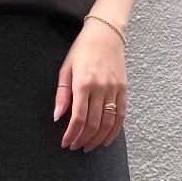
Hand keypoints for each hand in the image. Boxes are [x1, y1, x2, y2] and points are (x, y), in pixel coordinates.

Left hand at [54, 20, 127, 150]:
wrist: (106, 33)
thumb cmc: (82, 49)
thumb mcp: (66, 69)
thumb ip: (62, 94)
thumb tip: (57, 116)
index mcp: (83, 84)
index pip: (78, 118)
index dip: (71, 134)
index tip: (66, 143)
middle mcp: (101, 88)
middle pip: (93, 124)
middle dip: (82, 140)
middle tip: (75, 147)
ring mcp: (114, 90)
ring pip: (108, 123)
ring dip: (97, 139)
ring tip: (88, 147)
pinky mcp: (124, 90)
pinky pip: (121, 116)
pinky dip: (114, 131)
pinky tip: (106, 140)